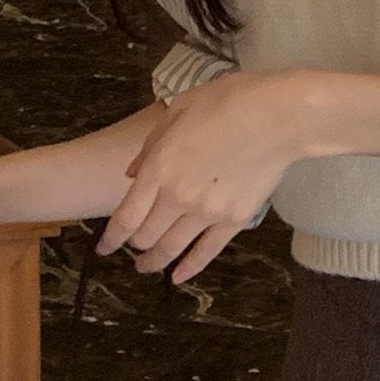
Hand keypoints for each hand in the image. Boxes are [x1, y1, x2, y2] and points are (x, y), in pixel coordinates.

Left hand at [97, 70, 309, 281]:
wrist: (276, 116)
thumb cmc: (226, 103)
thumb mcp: (177, 112)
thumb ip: (150, 147)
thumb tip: (131, 174)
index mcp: (159, 169)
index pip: (126, 217)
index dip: (111, 239)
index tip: (103, 248)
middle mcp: (178, 197)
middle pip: (146, 237)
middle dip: (134, 247)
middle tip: (132, 250)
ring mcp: (207, 213)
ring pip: (171, 249)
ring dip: (155, 262)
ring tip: (147, 267)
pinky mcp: (233, 220)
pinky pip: (206, 252)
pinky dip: (189, 268)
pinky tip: (178, 277)